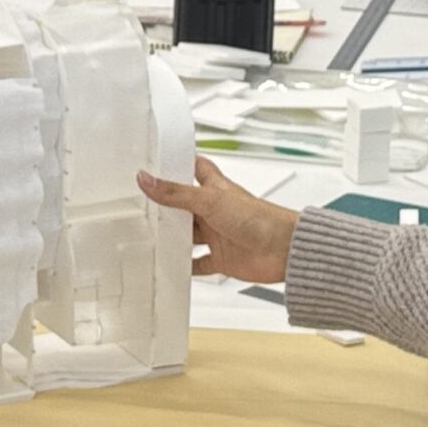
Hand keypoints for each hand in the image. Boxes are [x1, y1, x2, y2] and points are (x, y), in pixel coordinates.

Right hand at [136, 157, 299, 282]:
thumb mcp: (210, 200)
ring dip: (173, 237)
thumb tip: (147, 179)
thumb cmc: (259, 219)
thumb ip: (176, 193)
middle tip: (143, 205)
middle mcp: (215, 210)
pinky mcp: (222, 258)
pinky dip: (186, 265)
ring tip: (150, 236)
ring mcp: (218, 234)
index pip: (195, 168)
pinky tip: (174, 265)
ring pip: (189, 235)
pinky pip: (199, 263)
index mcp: (215, 188)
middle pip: (185, 206)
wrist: (284, 250)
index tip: (158, 161)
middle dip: (167, 206)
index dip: (179, 163)